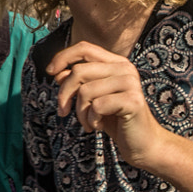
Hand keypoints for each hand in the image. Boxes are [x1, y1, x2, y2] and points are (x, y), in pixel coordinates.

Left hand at [48, 43, 169, 168]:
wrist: (142, 143)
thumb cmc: (115, 120)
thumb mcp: (92, 99)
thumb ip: (78, 83)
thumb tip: (58, 73)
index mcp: (116, 63)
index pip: (85, 48)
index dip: (63, 57)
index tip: (50, 72)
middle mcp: (125, 68)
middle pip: (79, 71)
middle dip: (64, 94)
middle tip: (64, 112)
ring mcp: (131, 83)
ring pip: (85, 91)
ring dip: (80, 113)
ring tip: (88, 123)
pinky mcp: (132, 101)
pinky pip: (97, 106)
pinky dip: (92, 120)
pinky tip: (99, 127)